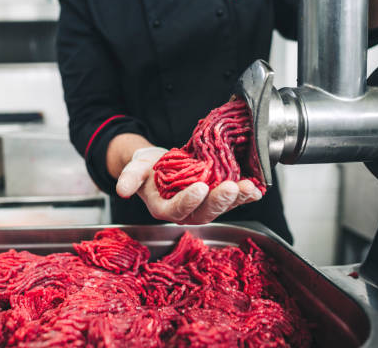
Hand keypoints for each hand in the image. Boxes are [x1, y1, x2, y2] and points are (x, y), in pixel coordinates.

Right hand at [116, 147, 261, 224]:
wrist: (160, 164)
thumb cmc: (148, 169)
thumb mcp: (134, 169)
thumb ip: (129, 178)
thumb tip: (121, 190)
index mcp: (165, 209)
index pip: (178, 209)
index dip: (189, 201)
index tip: (199, 187)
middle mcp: (187, 212)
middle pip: (205, 212)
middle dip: (219, 201)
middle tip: (230, 187)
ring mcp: (204, 207)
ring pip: (222, 208)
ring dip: (237, 199)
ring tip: (248, 187)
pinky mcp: (217, 199)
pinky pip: (233, 201)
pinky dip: (246, 195)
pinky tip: (256, 188)